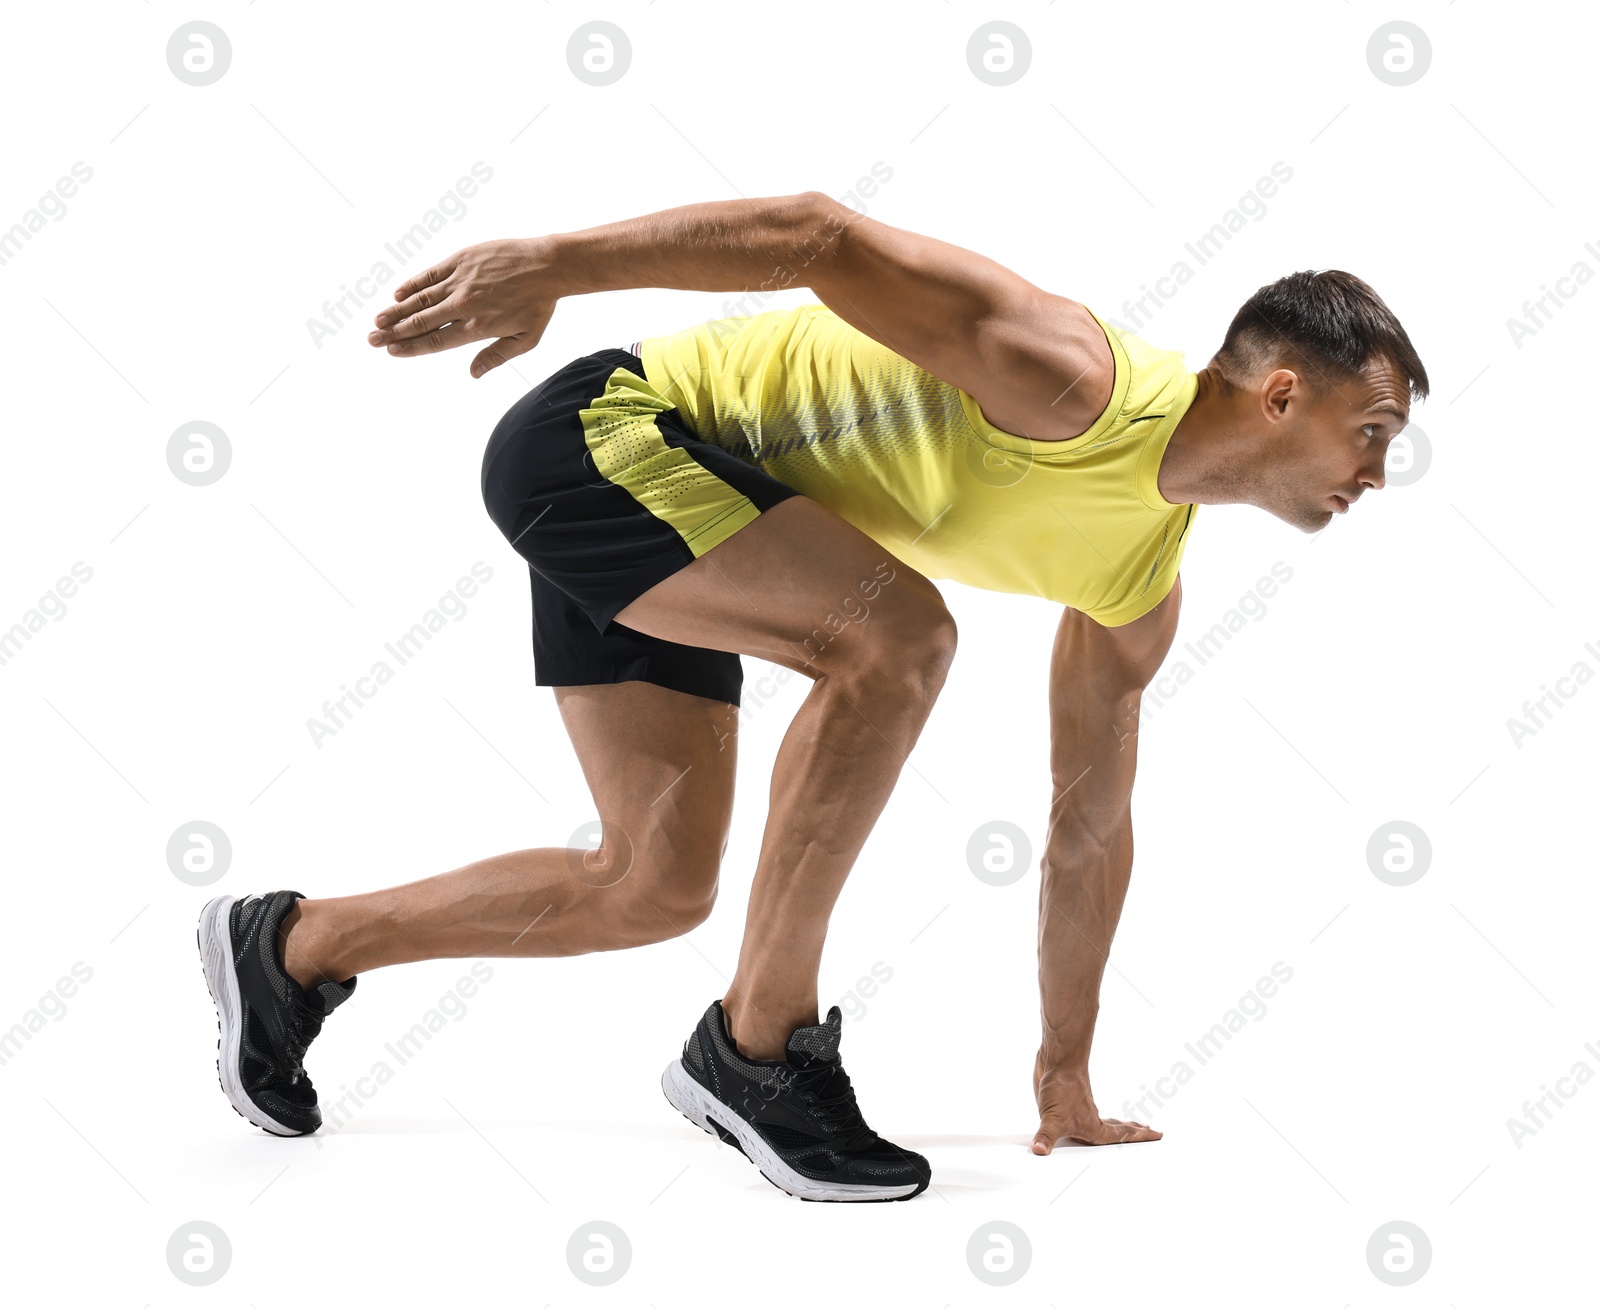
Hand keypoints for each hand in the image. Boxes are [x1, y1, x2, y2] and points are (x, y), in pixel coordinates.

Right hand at [367, 237, 560, 377]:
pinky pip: (431, 274)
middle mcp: (464, 305)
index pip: (437, 341)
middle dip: (395, 332)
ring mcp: (461, 280)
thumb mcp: (526, 339)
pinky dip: (413, 284)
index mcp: (478, 327)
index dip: (412, 347)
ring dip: (397, 310)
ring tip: (378, 321)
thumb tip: (473, 373)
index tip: (393, 351)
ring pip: (421, 298)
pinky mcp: (461, 260)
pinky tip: (398, 294)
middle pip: (422, 322)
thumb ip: (496, 357)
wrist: (548, 266)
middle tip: (373, 340)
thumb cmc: (539, 304)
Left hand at [1031, 1051, 1161, 1152]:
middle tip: (1151, 1131)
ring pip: (1105, 1119)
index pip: (1120, 1137)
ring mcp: (1081, 1108)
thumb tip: (1039, 1151)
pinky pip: (1089, 1112)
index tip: (1157, 1135)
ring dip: (1118, 1124)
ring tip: (1130, 1126)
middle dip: (1134, 1131)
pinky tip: (1090, 1117)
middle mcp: (1090, 1118)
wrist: (1057, 1060)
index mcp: (1093, 1127)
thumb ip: (1045, 1136)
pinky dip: (1098, 1117)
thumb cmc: (1061, 1087)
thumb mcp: (1052, 1118)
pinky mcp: (1070, 1101)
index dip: (1138, 1137)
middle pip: (1118, 1128)